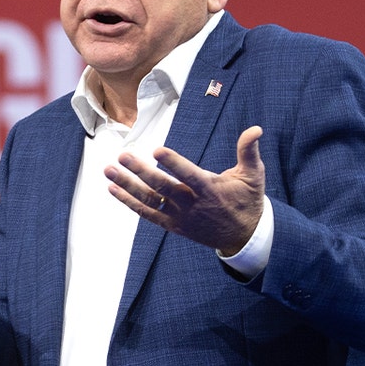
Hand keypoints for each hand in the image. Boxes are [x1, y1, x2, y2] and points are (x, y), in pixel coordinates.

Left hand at [105, 125, 264, 255]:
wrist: (243, 236)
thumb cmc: (247, 200)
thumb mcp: (253, 175)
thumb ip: (249, 151)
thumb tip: (255, 129)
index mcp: (211, 190)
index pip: (189, 175)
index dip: (174, 164)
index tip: (158, 151)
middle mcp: (192, 205)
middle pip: (163, 188)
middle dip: (141, 172)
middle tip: (124, 156)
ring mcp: (180, 217)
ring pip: (150, 201)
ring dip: (127, 186)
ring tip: (109, 170)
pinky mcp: (173, 225)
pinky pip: (147, 214)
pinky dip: (129, 202)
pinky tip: (113, 188)